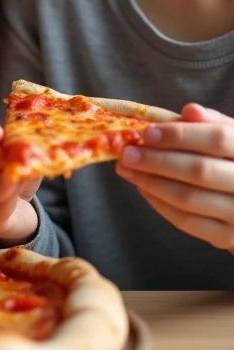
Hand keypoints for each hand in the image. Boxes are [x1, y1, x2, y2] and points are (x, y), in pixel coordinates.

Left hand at [116, 103, 233, 249]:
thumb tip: (190, 111)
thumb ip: (214, 124)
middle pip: (200, 171)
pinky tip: (143, 189)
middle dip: (157, 160)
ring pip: (189, 198)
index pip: (217, 139)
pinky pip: (188, 222)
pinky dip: (160, 204)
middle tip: (127, 153)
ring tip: (127, 169)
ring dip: (152, 182)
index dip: (180, 135)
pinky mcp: (228, 239)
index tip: (147, 133)